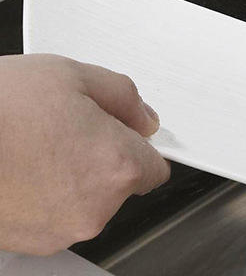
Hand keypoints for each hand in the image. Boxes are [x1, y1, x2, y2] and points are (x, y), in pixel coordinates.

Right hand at [0, 54, 169, 254]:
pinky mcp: (28, 244)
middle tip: (67, 126)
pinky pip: (53, 214)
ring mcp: (58, 232)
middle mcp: (93, 209)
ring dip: (71, 175)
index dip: (138, 143)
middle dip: (101, 154)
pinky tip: (21, 166)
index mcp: (116, 166)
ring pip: (84, 199)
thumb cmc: (0, 110)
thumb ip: (124, 96)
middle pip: (119, 183)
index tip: (126, 133)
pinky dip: (44, 194)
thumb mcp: (74, 76)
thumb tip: (143, 116)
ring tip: (36, 144)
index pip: (156, 167)